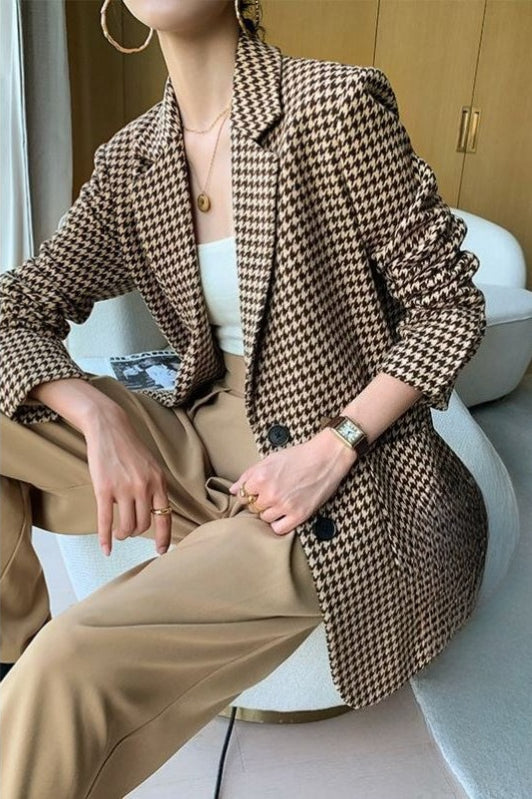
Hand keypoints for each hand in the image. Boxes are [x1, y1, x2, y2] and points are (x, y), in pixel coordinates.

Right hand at [82, 403, 170, 556]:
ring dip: (123, 534)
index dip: (164, 537)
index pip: (165, 516)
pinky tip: (106, 548)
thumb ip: (155, 488)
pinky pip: (106, 521)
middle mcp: (144, 487)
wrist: (109, 428)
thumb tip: (157, 513)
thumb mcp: (152, 466)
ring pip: (127, 526)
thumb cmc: (130, 448)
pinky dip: (105, 538)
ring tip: (119, 533)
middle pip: (143, 524)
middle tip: (129, 531)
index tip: (162, 551)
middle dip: (136, 532)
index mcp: (159, 481)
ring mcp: (124, 489)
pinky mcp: (104, 490)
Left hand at [229, 428, 357, 534]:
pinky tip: (285, 515)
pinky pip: (279, 529)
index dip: (249, 493)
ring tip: (281, 502)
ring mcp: (284, 506)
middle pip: (253, 508)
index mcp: (260, 478)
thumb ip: (248, 475)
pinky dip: (279, 524)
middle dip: (259, 502)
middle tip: (271, 495)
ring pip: (265, 519)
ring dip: (269, 512)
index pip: (242, 495)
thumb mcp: (270, 459)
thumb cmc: (298, 456)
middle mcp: (270, 494)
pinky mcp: (299, 515)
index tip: (257, 492)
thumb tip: (232, 490)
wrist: (326, 458)